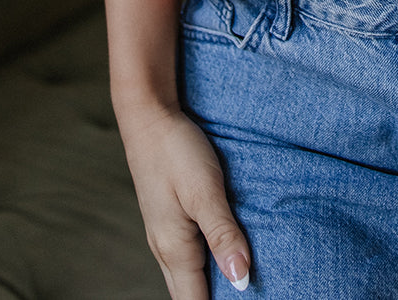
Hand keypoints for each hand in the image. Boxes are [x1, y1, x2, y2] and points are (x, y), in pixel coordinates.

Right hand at [118, 102, 251, 298]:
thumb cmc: (176, 151)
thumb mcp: (204, 191)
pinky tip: (224, 255)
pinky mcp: (170, 218)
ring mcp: (165, 234)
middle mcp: (166, 249)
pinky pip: (188, 255)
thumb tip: (240, 280)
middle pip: (189, 294)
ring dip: (210, 285)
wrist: (148, 116)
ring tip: (240, 284)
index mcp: (174, 249)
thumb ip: (222, 235)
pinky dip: (205, 264)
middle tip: (249, 294)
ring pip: (187, 276)